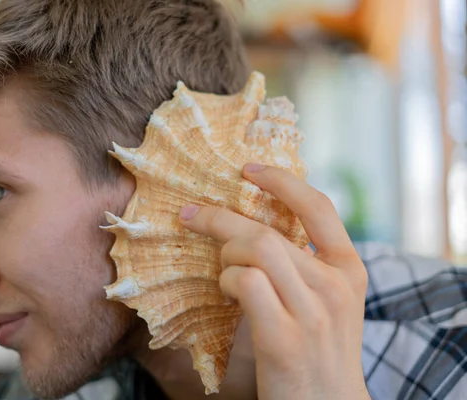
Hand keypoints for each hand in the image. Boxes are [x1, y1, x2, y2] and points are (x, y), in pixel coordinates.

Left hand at [179, 164, 370, 399]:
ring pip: (255, 248)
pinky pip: (245, 281)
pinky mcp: (283, 337)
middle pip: (268, 229)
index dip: (281, 181)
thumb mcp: (326, 299)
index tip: (249, 170)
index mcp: (349, 268)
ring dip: (225, 253)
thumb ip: (304, 264)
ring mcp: (312, 311)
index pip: (318, 207)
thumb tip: (253, 228)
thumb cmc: (318, 349)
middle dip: (220, 218)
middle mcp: (335, 285)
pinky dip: (227, 280)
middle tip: (191, 215)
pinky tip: (227, 293)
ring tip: (222, 271)